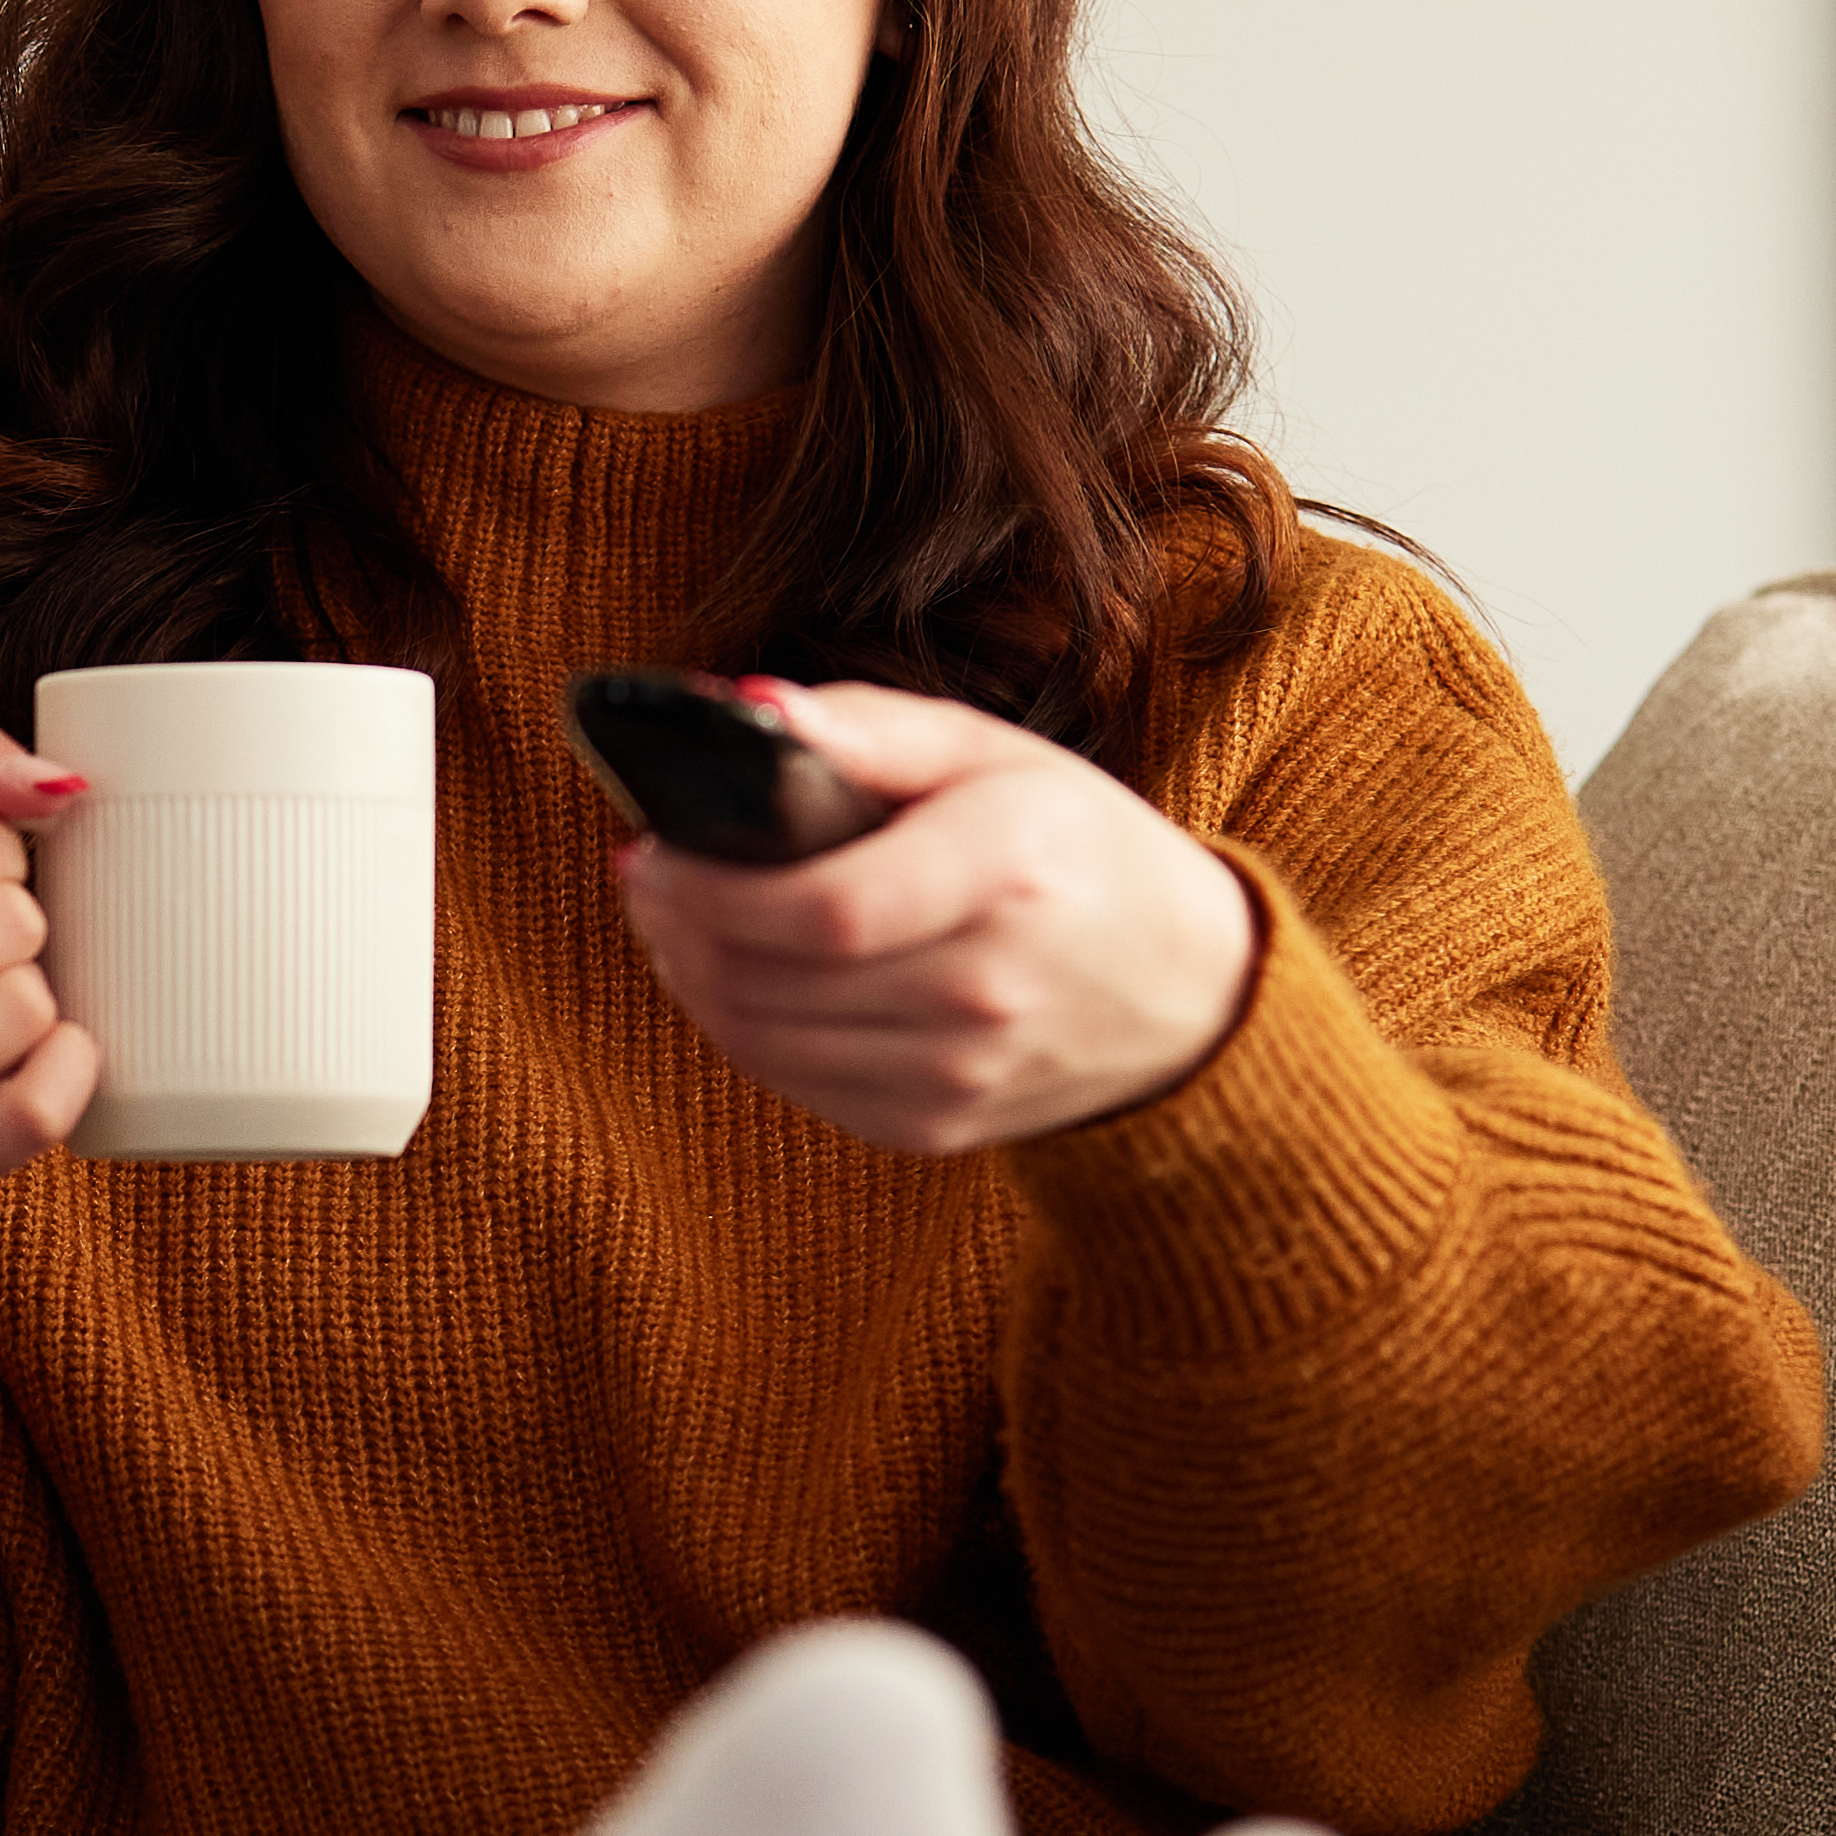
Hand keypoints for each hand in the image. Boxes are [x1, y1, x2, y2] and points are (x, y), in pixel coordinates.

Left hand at [606, 679, 1257, 1152]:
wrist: (1188, 990)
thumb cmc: (1074, 849)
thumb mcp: (992, 754)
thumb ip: (867, 728)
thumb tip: (746, 708)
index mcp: (1009, 871)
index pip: (824, 910)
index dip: (712, 889)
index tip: (656, 847)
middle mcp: (988, 989)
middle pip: (771, 983)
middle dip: (677, 927)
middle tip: (648, 875)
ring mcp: (962, 1075)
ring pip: (761, 1043)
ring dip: (691, 979)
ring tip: (677, 921)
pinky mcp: (935, 1127)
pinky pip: (793, 1086)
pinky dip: (742, 1030)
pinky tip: (738, 977)